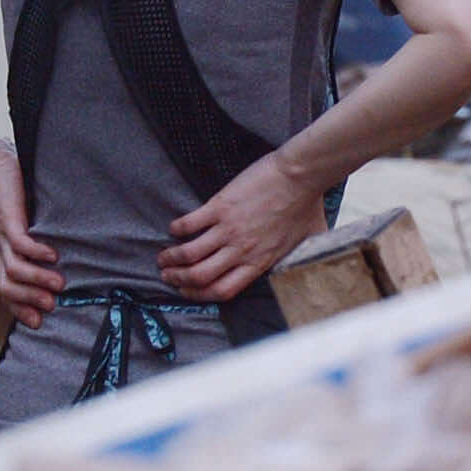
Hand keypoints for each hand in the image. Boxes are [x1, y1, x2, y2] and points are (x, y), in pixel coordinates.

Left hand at [0, 150, 62, 327]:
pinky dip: (36, 252)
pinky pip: (20, 243)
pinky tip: (53, 254)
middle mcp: (3, 250)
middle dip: (29, 301)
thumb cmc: (19, 196)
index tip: (38, 322)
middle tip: (51, 306)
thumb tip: (68, 258)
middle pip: (8, 287)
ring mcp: (4, 237)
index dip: (20, 309)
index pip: (7, 291)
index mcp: (7, 254)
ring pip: (14, 270)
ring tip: (59, 284)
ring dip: (37, 280)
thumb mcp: (31, 225)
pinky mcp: (8, 221)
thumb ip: (42, 242)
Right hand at [159, 154, 318, 301]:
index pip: (223, 291)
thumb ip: (299, 255)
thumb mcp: (307, 240)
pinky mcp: (220, 207)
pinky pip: (190, 224)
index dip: (201, 295)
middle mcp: (241, 251)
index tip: (189, 291)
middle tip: (168, 276)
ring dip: (171, 258)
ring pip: (189, 254)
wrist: (301, 176)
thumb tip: (306, 263)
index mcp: (260, 262)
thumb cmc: (308, 204)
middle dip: (178, 280)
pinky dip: (177, 229)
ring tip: (162, 258)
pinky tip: (174, 229)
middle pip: (199, 277)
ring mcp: (229, 229)